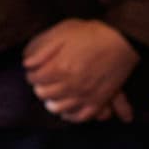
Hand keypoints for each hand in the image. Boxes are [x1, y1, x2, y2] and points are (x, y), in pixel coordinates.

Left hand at [24, 20, 138, 121]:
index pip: (34, 78)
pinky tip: (66, 110)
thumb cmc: (92, 33)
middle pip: (43, 94)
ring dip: (51, 102)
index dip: (32, 73)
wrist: (122, 40)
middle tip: (42, 82)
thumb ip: (42, 48)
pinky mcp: (98, 100)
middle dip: (39, 87)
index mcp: (59, 68)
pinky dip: (70, 115)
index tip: (34, 71)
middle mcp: (70, 84)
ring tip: (51, 97)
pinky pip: (80, 116)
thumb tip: (27, 63)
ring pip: (58, 108)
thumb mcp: (63, 32)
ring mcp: (85, 95)